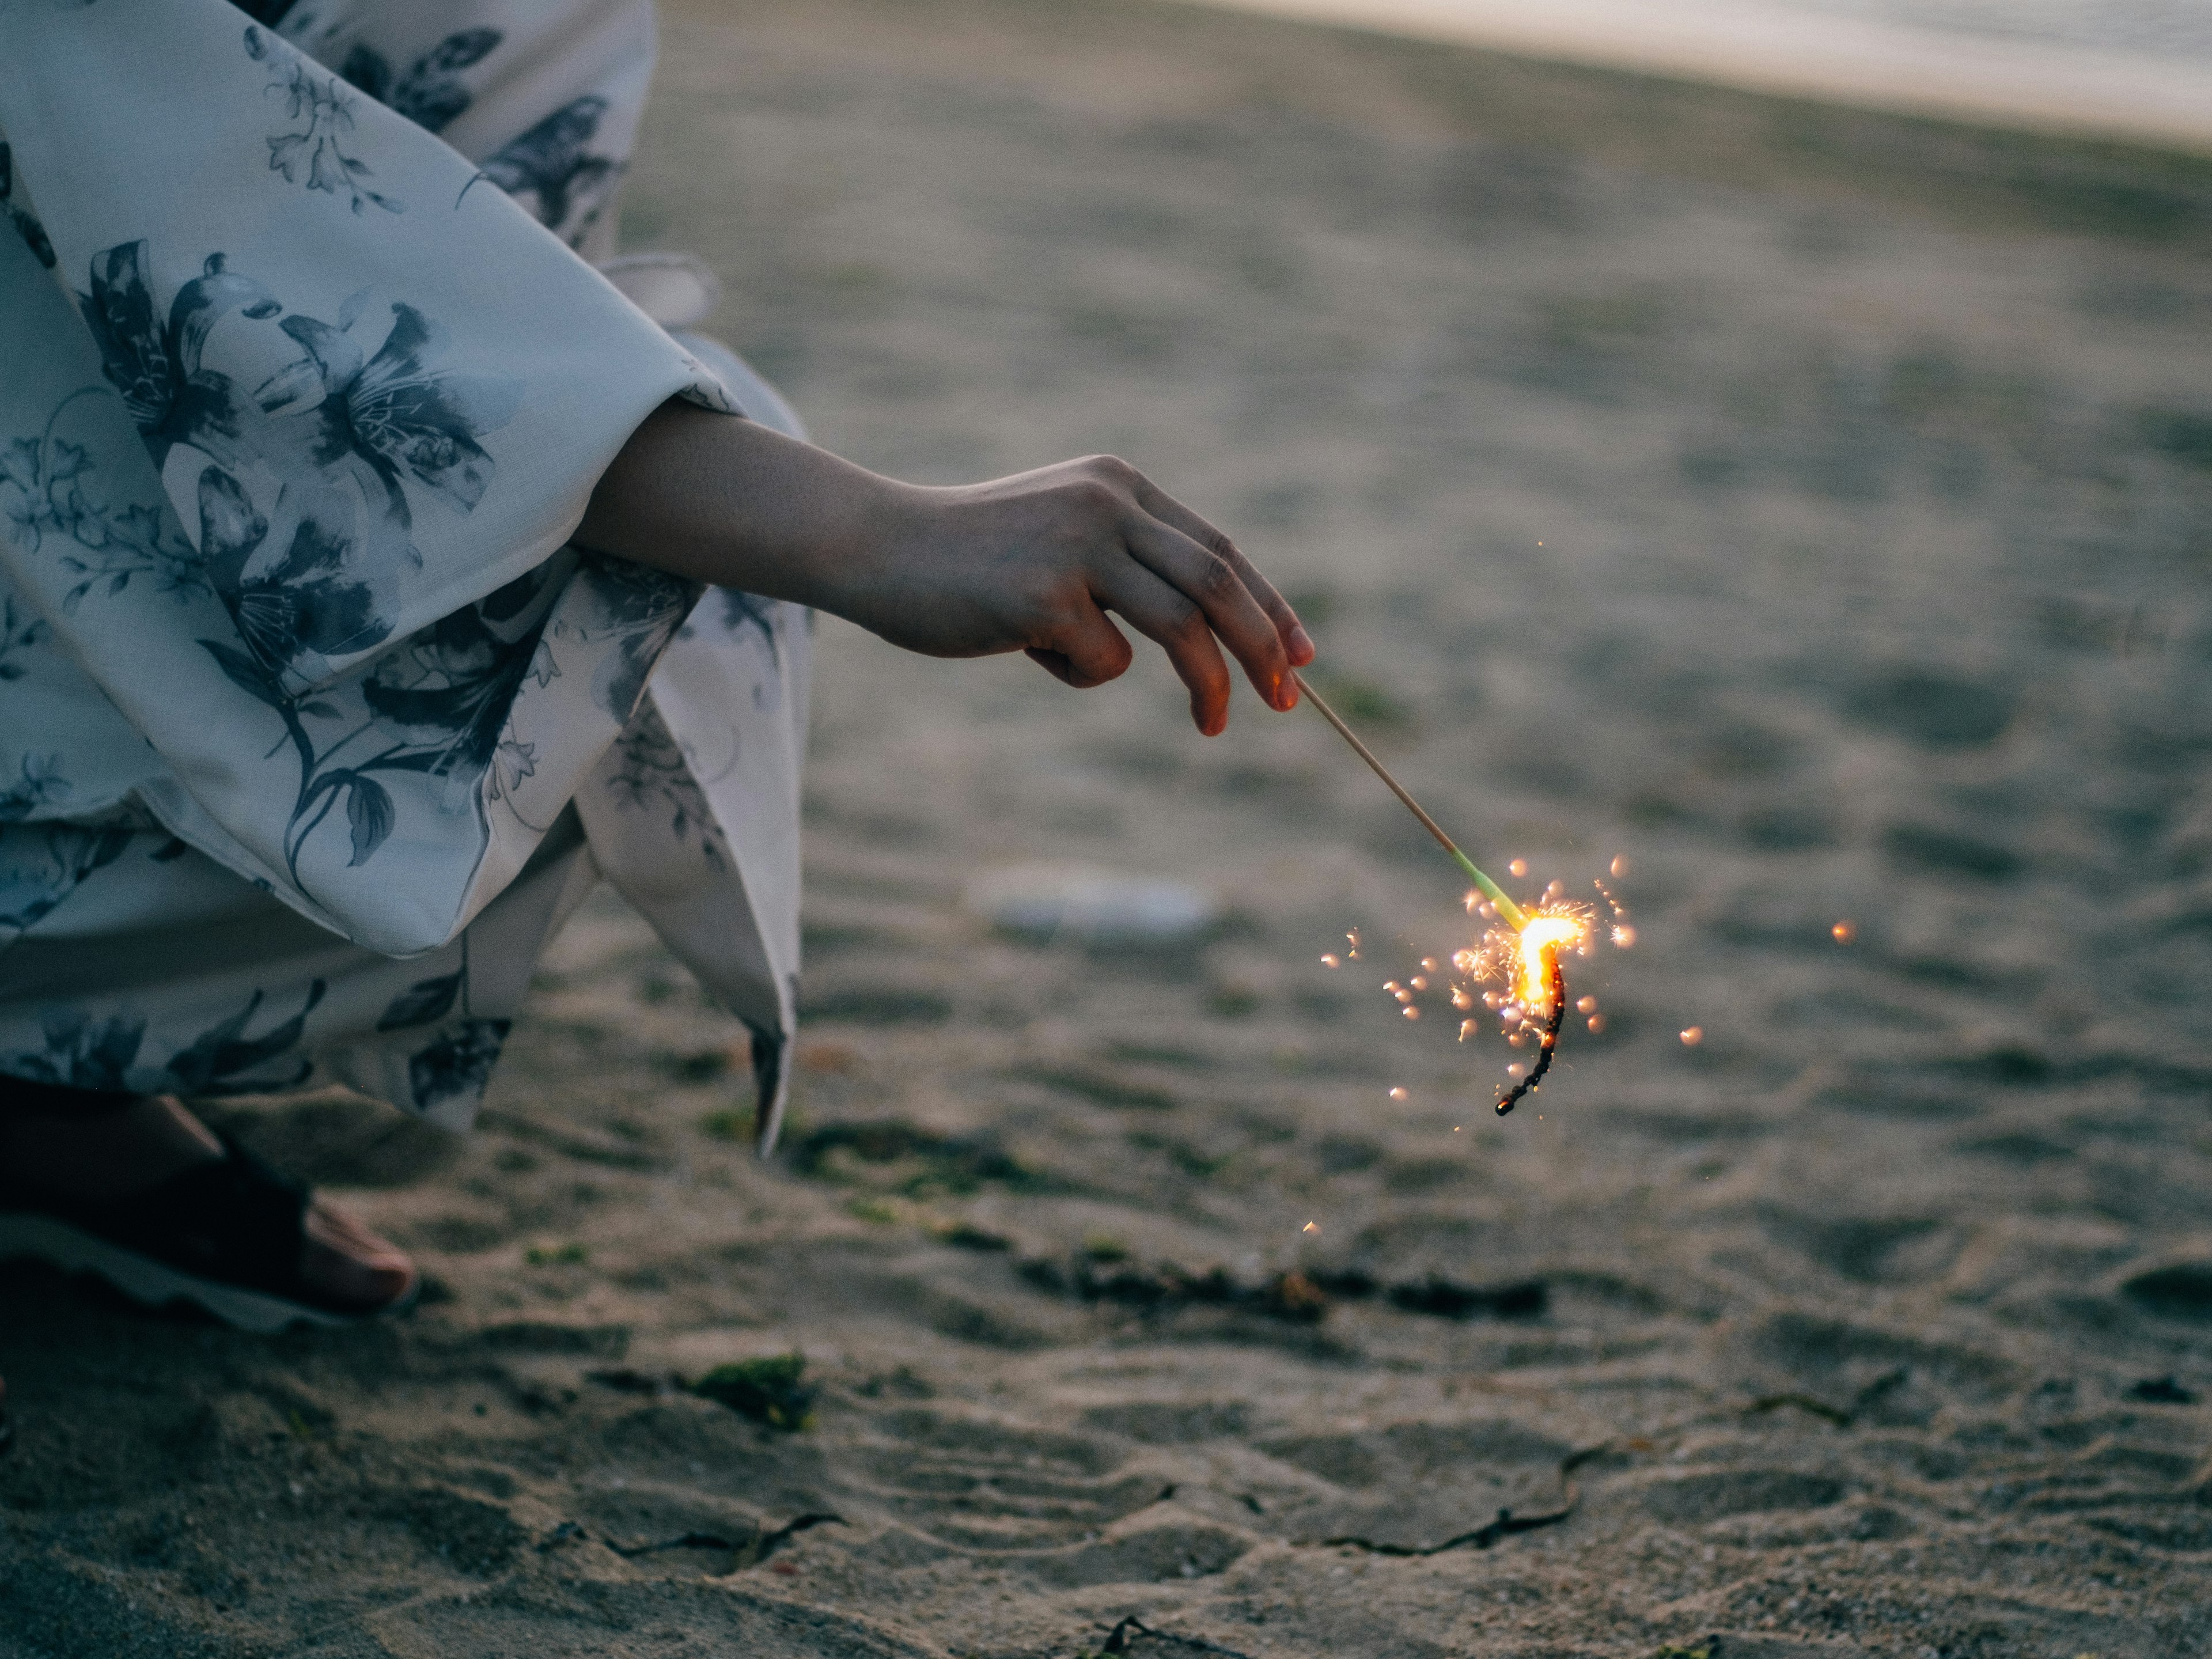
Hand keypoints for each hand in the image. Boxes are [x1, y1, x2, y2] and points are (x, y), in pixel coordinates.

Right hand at [840, 455, 1315, 733]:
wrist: (876, 546)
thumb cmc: (968, 560)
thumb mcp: (1060, 541)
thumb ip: (1125, 566)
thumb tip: (1209, 636)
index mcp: (1119, 485)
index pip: (1220, 549)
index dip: (1271, 605)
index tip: (1302, 656)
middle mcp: (1107, 503)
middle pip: (1221, 583)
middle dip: (1266, 649)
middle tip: (1287, 701)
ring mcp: (1078, 545)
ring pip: (1184, 626)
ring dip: (1211, 684)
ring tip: (1213, 726)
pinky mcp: (1045, 594)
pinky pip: (1104, 662)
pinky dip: (1077, 674)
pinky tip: (1022, 646)